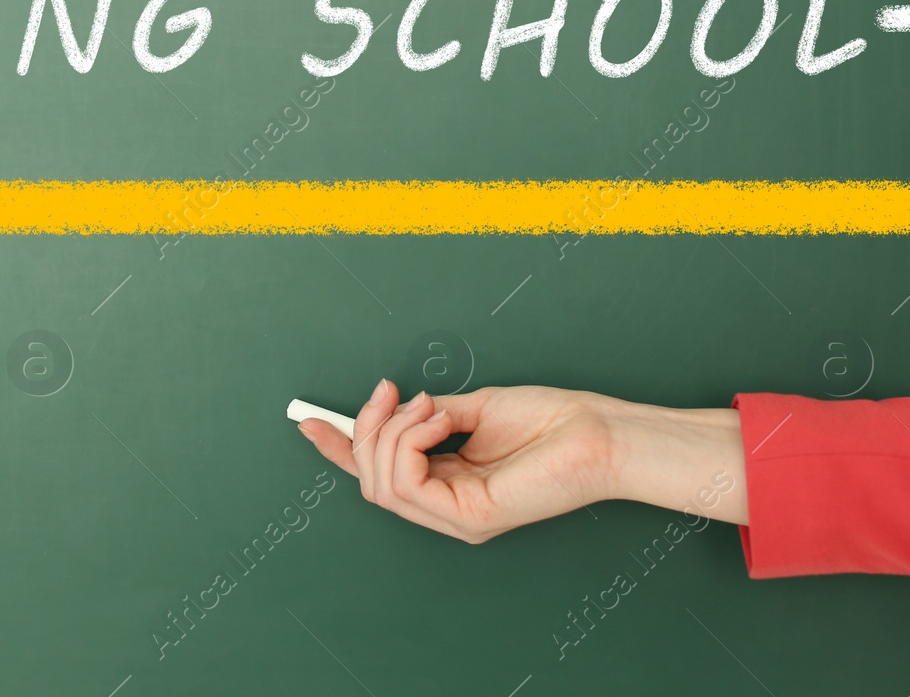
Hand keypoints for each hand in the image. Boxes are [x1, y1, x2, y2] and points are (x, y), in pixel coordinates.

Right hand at [297, 381, 746, 542]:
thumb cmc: (552, 420)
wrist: (598, 431)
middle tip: (385, 390)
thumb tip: (389, 407)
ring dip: (391, 432)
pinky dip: (410, 441)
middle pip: (371, 480)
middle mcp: (448, 508)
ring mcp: (457, 517)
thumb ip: (427, 415)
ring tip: (426, 403)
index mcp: (449, 483)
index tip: (311, 419)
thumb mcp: (472, 408)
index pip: (380, 475)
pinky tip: (437, 419)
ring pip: (381, 484)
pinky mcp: (469, 516)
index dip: (341, 449)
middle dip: (364, 431)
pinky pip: (407, 483)